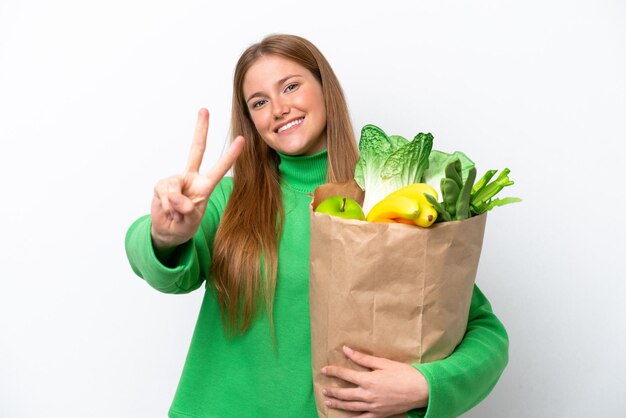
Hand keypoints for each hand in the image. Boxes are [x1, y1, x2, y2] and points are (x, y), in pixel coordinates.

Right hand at [150, 108, 244, 248]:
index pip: (219, 168)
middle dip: (200, 130)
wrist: (168, 231)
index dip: (230, 155)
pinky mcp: (161, 185)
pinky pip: (163, 193)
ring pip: (174, 185)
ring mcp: (175, 180)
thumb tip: (176, 197)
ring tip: (176, 214)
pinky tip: (167, 211)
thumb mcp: (190, 221)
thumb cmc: (185, 224)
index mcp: (204, 185)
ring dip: (174, 204)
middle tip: (204, 110)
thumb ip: (186, 209)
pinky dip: (165, 206)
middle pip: (196, 149)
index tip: (241, 140)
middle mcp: (191, 178)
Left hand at [321, 345, 428, 417]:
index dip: (333, 371)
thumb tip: (346, 350)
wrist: (421, 390)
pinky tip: (345, 417)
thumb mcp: (383, 363)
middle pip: (344, 393)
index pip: (345, 375)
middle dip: (332, 391)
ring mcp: (373, 407)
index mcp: (368, 380)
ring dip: (338, 404)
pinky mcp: (379, 414)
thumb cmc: (404, 373)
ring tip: (328, 401)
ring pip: (350, 407)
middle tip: (323, 389)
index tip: (324, 370)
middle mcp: (367, 395)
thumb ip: (362, 358)